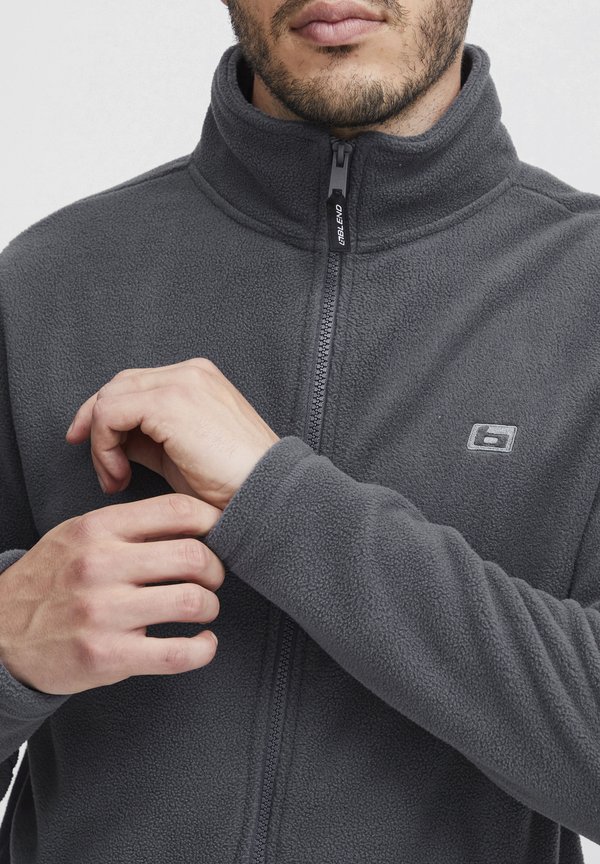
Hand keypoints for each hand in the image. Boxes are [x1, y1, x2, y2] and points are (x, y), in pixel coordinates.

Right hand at [0, 494, 223, 695]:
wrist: (0, 634)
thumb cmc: (51, 580)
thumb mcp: (78, 535)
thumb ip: (128, 526)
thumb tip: (192, 522)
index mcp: (98, 529)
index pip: (177, 510)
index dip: (211, 522)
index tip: (218, 535)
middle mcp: (100, 565)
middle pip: (193, 556)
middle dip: (216, 569)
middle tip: (212, 578)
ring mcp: (103, 612)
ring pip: (191, 601)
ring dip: (210, 606)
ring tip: (204, 609)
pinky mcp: (107, 656)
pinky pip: (177, 653)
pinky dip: (203, 649)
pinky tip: (203, 643)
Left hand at [65, 357, 279, 509]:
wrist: (267, 494)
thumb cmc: (232, 483)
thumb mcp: (183, 454)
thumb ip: (150, 437)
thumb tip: (117, 442)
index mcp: (197, 378)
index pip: (135, 384)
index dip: (106, 415)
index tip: (98, 451)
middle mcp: (190, 371)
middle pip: (118, 385)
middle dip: (95, 425)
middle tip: (102, 469)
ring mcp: (180, 382)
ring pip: (109, 398)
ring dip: (101, 443)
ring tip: (116, 479)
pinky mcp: (169, 402)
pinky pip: (111, 414)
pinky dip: (104, 447)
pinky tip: (120, 475)